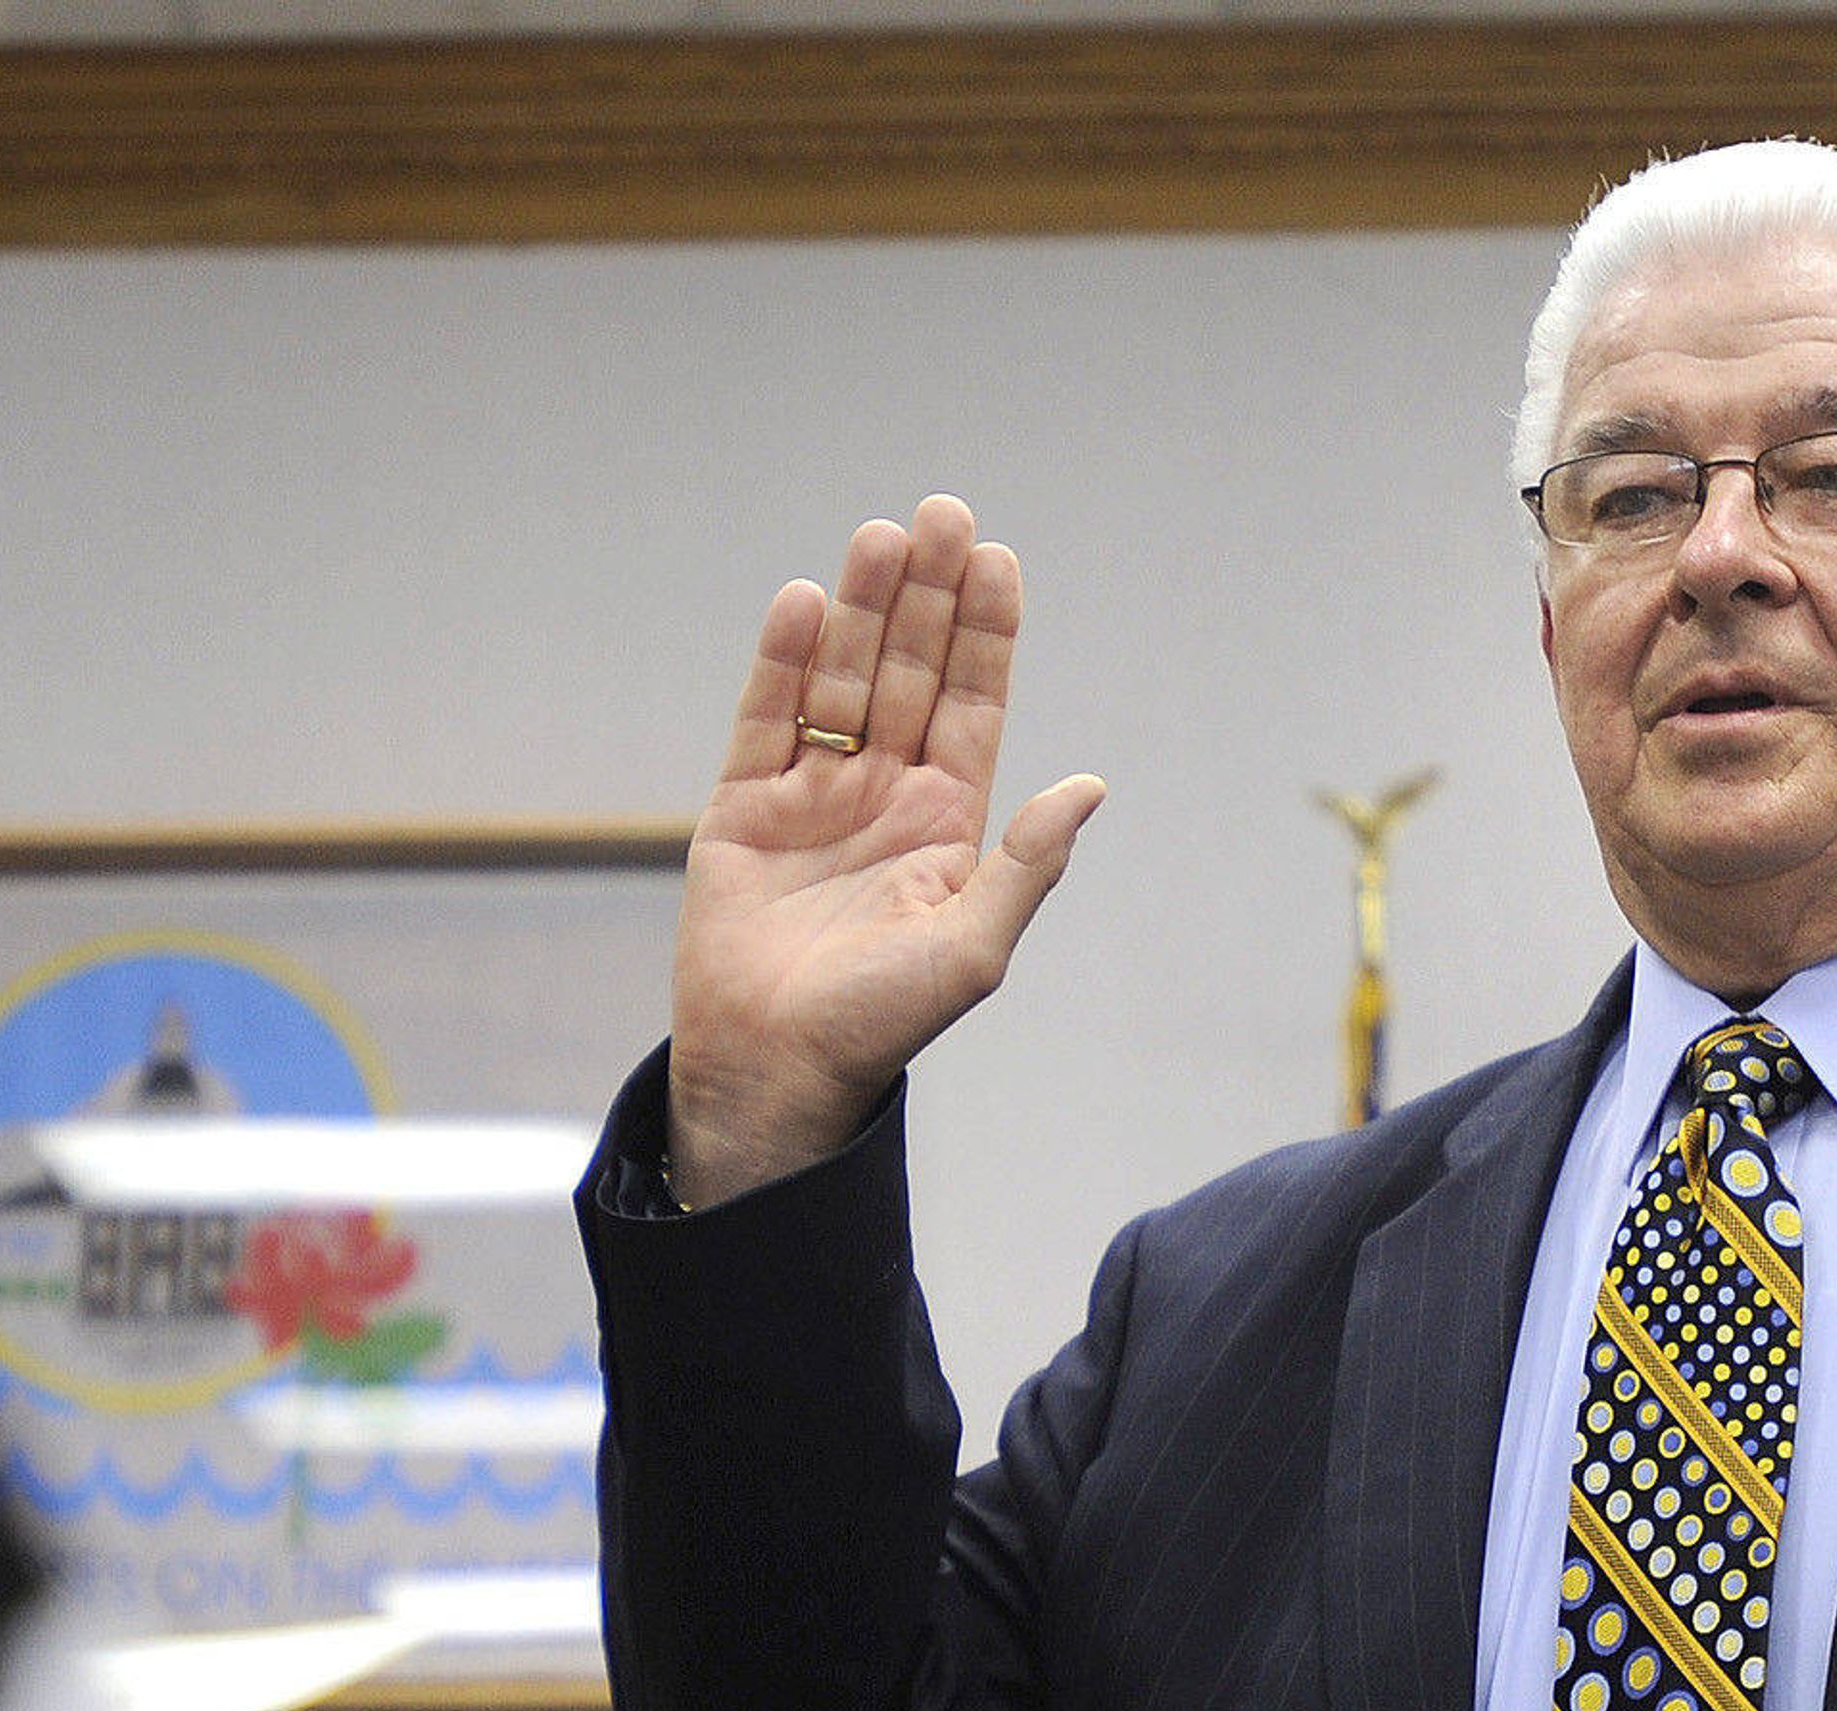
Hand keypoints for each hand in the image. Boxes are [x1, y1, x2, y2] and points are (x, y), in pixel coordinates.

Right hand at [667, 494, 1107, 1205]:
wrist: (777, 1069)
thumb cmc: (882, 1023)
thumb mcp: (974, 948)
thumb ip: (1027, 865)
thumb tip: (1092, 787)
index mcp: (946, 824)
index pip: (972, 705)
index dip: (985, 634)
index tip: (995, 559)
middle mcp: (883, 797)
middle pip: (908, 672)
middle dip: (926, 596)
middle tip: (941, 514)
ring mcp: (813, 797)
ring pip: (840, 680)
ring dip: (859, 609)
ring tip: (879, 536)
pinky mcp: (744, 810)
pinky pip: (766, 720)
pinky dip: (781, 662)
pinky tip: (802, 601)